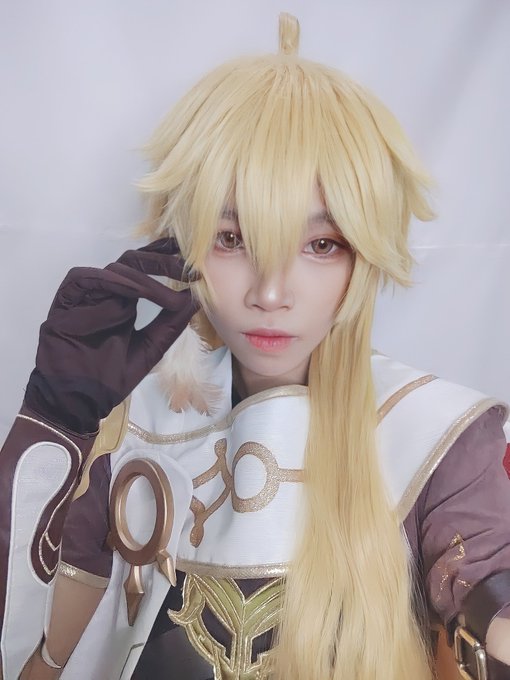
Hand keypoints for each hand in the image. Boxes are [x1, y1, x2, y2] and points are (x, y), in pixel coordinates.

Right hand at [24, 238, 196, 434]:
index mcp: (122, 300)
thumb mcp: (150, 348)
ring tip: (168, 297)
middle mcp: (104, 293)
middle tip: (187, 269)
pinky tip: (134, 292)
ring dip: (144, 279)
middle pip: (132, 262)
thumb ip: (170, 324)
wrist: (80, 401)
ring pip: (114, 269)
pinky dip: (113, 282)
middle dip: (161, 261)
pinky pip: (86, 279)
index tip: (187, 250)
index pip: (142, 268)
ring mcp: (85, 295)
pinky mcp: (64, 301)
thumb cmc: (110, 377)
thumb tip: (194, 298)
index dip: (163, 254)